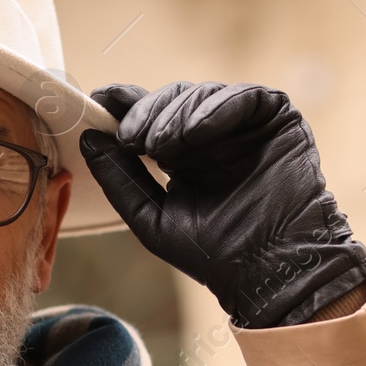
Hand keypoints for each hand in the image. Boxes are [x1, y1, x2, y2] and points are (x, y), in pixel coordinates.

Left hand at [79, 81, 365, 327]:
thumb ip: (119, 179)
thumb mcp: (151, 216)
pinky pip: (246, 97)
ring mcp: (245, 126)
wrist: (267, 270)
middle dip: (146, 113)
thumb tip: (87, 138)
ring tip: (159, 145)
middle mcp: (213, 135)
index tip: (98, 100)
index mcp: (183, 154)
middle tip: (130, 138)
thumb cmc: (213, 254)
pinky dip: (217, 109)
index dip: (125, 105)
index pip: (150, 116)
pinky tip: (196, 134)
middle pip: (172, 99)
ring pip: (203, 94)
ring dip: (176, 114)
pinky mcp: (278, 120)